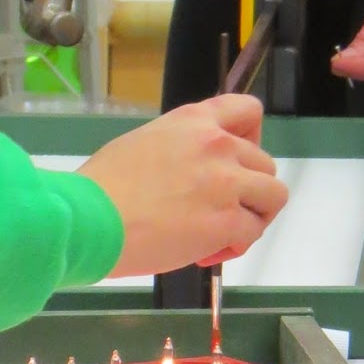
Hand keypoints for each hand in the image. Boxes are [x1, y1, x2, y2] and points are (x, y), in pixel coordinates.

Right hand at [77, 94, 288, 277]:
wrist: (90, 219)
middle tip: (217, 211)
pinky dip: (235, 246)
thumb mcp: (142, 145)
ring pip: (272, 197)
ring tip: (219, 234)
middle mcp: (217, 144)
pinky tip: (204, 253)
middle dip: (247, 190)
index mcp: (192, 121)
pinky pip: (252, 232)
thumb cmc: (102, 187)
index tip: (235, 160)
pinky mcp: (228, 220)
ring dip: (251, 217)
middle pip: (265, 164)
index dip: (252, 137)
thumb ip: (179, 151)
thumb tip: (191, 178)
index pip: (247, 110)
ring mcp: (226, 182)